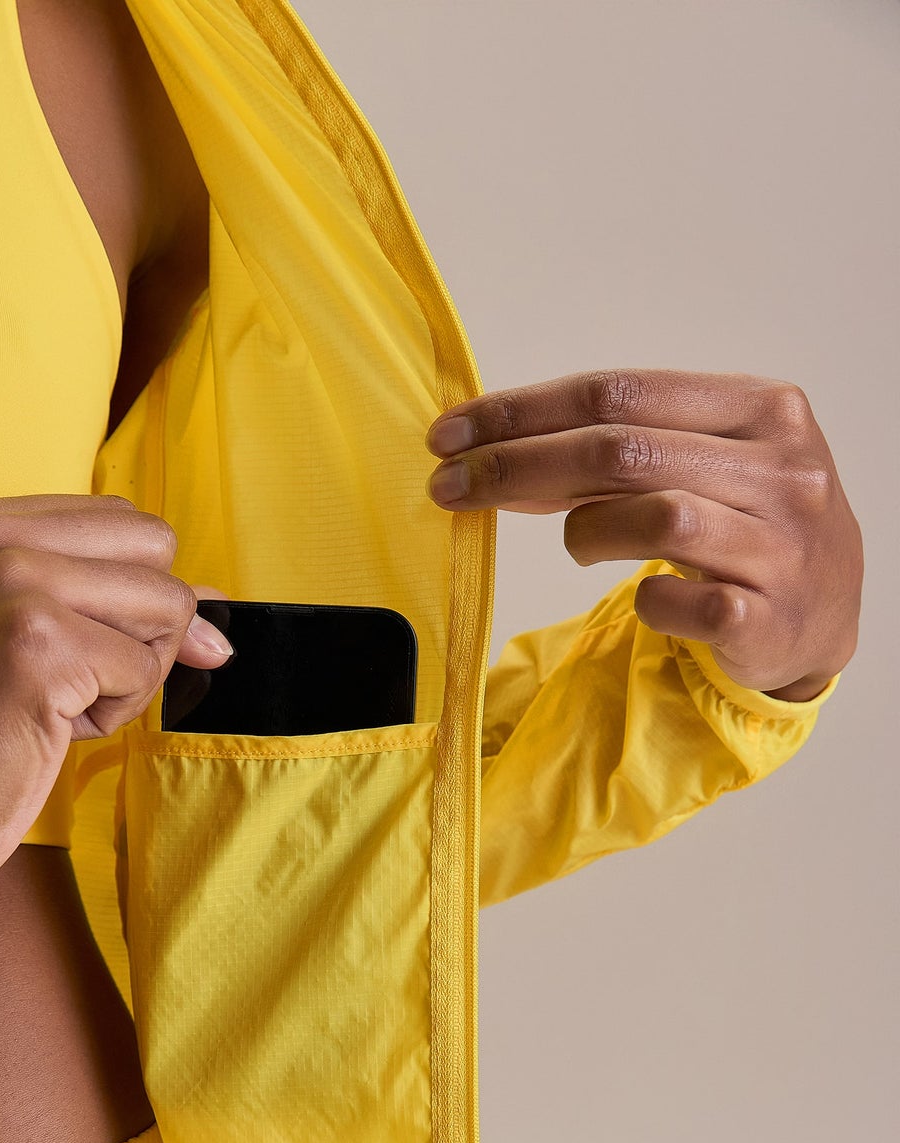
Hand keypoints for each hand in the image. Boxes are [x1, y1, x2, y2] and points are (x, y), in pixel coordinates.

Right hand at [0, 494, 233, 938]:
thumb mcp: (24, 641)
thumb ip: (109, 600)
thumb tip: (221, 606)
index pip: (120, 521)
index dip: (131, 596)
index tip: (80, 655)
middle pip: (155, 549)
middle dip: (140, 628)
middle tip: (64, 683)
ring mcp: (12, 581)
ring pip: (167, 607)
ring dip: (130, 677)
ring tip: (48, 708)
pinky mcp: (39, 642)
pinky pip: (144, 671)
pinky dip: (111, 717)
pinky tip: (44, 732)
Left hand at [424, 369, 862, 700]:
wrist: (824, 613)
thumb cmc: (746, 524)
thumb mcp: (704, 461)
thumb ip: (621, 447)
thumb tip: (494, 448)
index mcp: (760, 407)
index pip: (618, 392)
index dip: (523, 411)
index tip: (451, 432)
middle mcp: (780, 468)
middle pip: (621, 450)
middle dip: (518, 466)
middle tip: (449, 486)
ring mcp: (780, 545)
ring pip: (654, 517)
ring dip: (587, 532)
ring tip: (579, 543)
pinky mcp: (766, 618)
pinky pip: (675, 601)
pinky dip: (646, 599)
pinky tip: (647, 598)